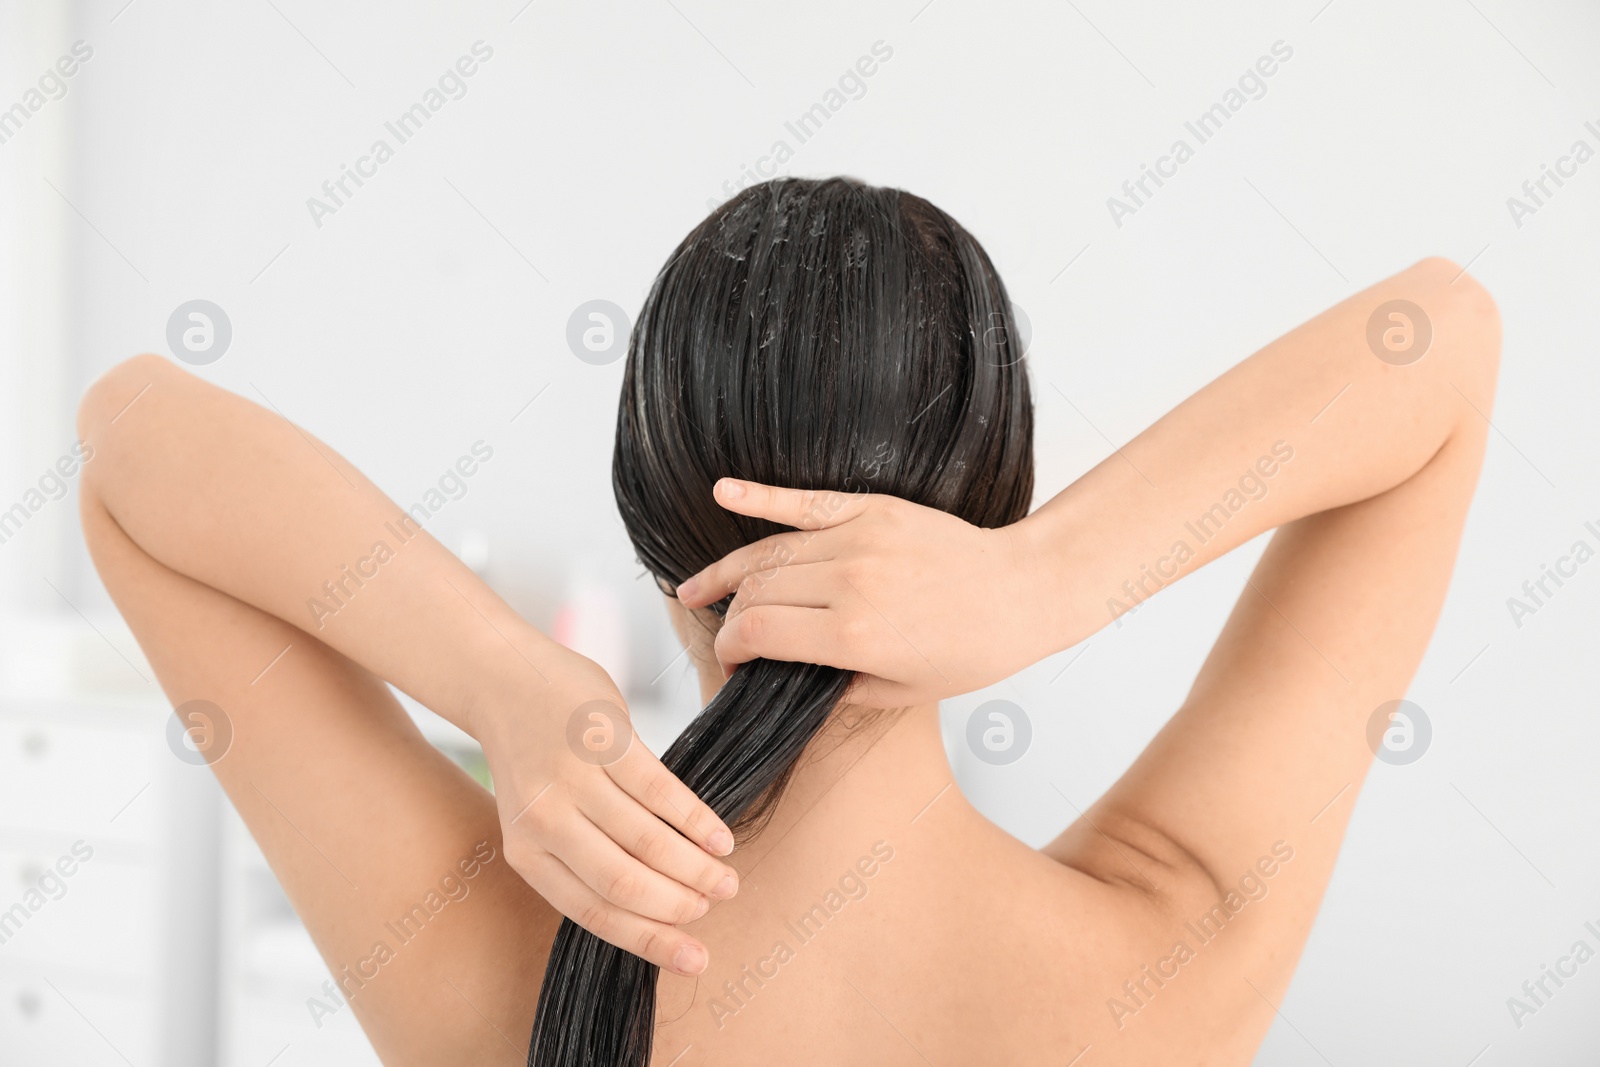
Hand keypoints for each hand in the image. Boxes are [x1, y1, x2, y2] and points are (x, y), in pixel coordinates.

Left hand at [474, 651, 738, 976]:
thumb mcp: (542, 816)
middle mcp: (544, 820)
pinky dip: (696, 820)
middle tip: (716, 905)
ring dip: (695, 866)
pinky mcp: (602, 738)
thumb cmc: (539, 757)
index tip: (693, 957)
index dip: (649, 939)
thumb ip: (583, 857)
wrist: (504, 678)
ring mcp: (573, 777)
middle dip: (679, 905)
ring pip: (646, 840)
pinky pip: (659, 790)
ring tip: (727, 878)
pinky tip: (720, 837)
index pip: (593, 911)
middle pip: (623, 882)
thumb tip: (654, 907)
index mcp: (526, 852)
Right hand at [675, 478, 1062, 706]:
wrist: (1023, 592)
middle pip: (756, 593)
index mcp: (852, 634)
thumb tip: (784, 678)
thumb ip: (834, 688)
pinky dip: (759, 495)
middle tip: (727, 638)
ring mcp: (859, 538)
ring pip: (770, 551)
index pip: (756, 634)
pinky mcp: (873, 508)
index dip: (730, 652)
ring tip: (696, 589)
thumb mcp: (901, 693)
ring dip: (728, 572)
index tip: (731, 665)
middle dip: (731, 620)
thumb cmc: (970, 650)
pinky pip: (803, 502)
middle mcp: (848, 582)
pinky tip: (722, 492)